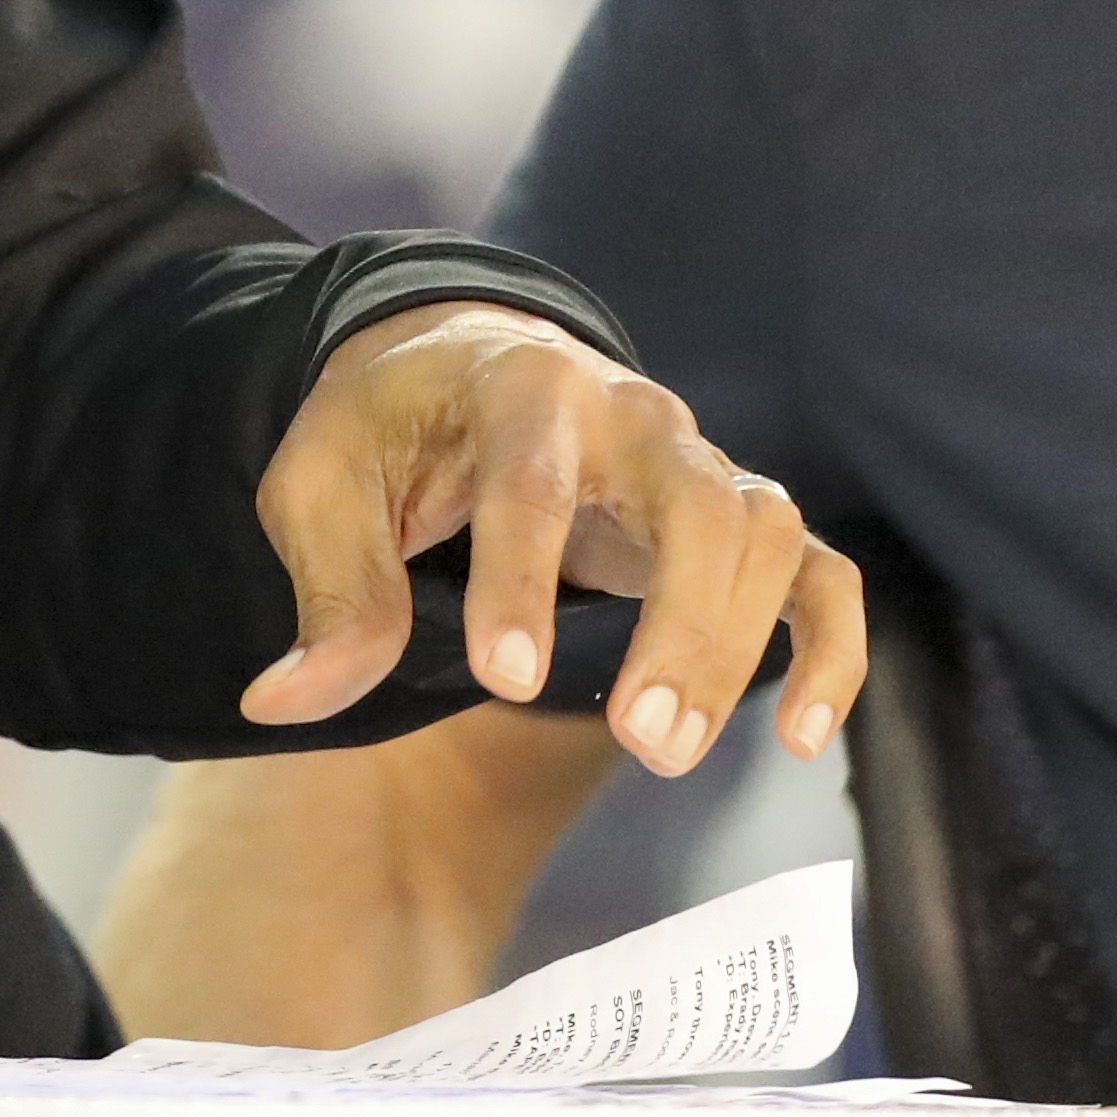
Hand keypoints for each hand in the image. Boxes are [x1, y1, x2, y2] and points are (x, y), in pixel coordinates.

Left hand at [242, 301, 866, 775]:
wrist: (456, 363)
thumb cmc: (388, 430)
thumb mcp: (323, 488)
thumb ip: (330, 591)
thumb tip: (288, 699)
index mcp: (520, 389)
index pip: (533, 478)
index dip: (523, 578)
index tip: (505, 678)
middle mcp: (628, 413)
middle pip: (694, 500)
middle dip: (677, 622)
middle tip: (637, 738)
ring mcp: (692, 459)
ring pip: (760, 532)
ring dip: (734, 645)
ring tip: (668, 752)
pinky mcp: (729, 513)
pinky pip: (816, 569)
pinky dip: (829, 645)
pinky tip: (802, 736)